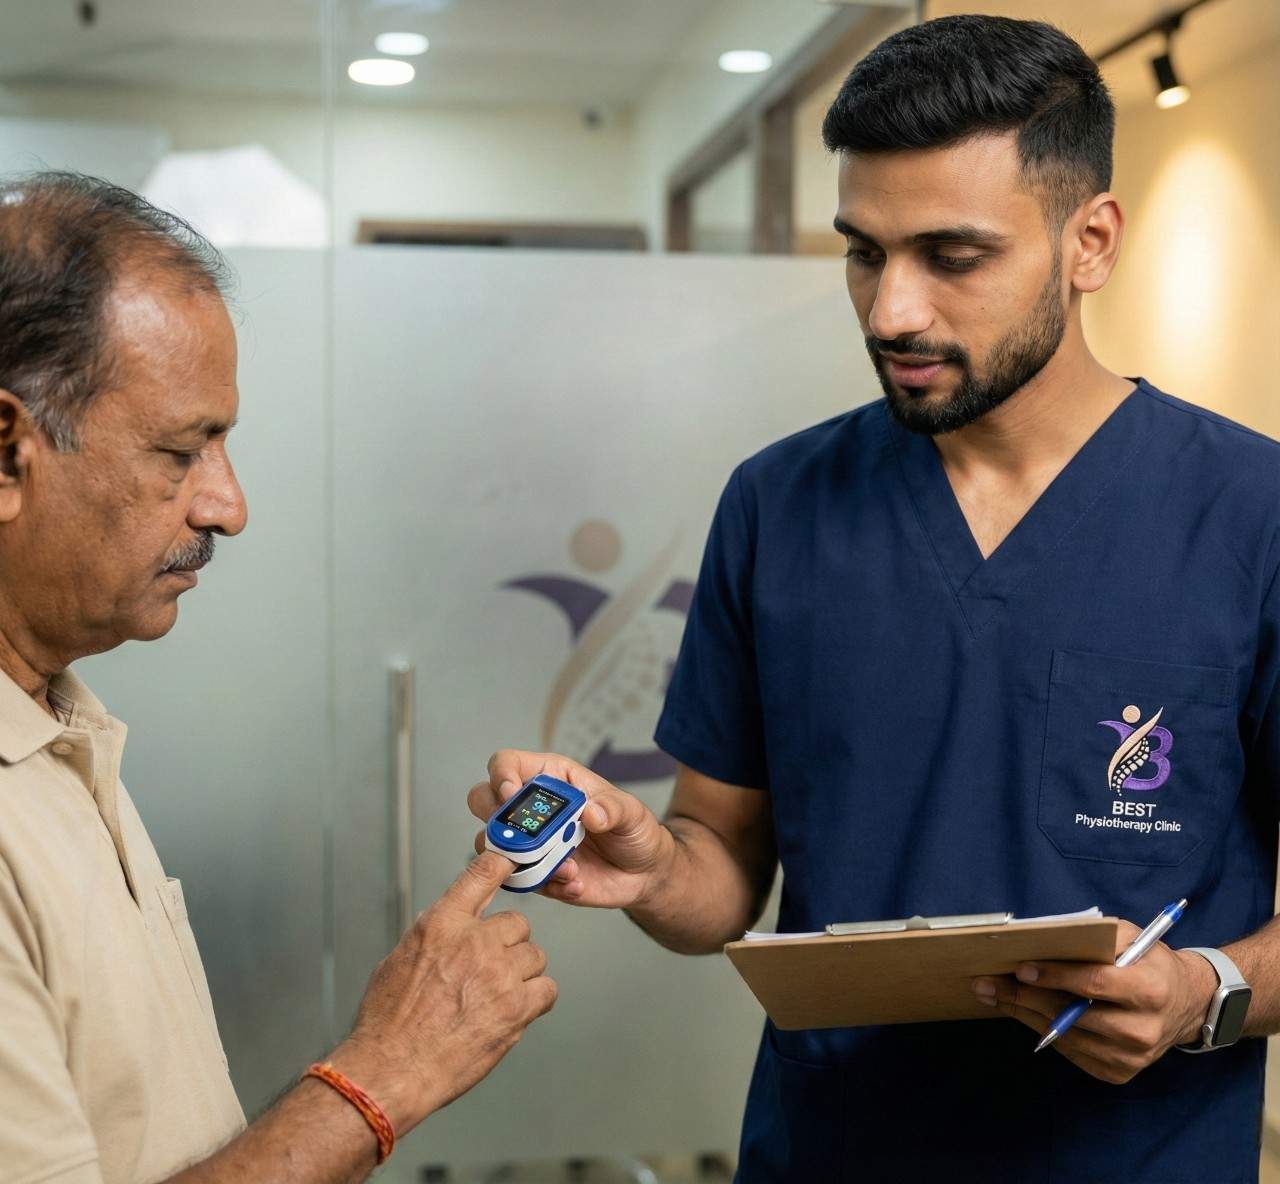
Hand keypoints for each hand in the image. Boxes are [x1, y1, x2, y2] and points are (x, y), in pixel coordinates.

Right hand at [329, 851, 557, 1133]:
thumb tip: (450, 923)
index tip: (512, 862)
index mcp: (441, 924)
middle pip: (518, 923)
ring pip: (535, 956)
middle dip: (508, 944)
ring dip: (522, 973)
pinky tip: (517, 1009)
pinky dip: (536, 999)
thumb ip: (433, 935)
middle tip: (491, 967)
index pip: (482, 874)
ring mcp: (499, 974)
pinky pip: (546, 990)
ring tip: (499, 994)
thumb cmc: (387, 1023)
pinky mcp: (516, 1008)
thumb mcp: (398, 960)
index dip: (502, 863)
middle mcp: (474, 942)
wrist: (391, 1070)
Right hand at [467, 750, 672, 909]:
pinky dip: (547, 884)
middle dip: (495, 818)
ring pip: (490, 845)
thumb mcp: (631, 812)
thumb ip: (612, 808)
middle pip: (482, 800)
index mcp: (550, 779)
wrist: (644, 873)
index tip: (511, 793)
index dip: (500, 775)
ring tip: (567, 867)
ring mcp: (528, 842)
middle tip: (524, 836)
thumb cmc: (633, 830)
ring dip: (521, 859)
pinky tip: (576, 884)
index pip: (507, 764)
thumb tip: (591, 813)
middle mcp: (531, 809)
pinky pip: (520, 881)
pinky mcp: (533, 874)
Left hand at [970, 920, 1217, 1083]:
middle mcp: (1143, 1029)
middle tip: (986, 982)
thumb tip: (1042, 936)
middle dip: (1024, 996)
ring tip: (995, 995)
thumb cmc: (1149, 962)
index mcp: (1149, 989)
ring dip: (1025, 1014)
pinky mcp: (1119, 1073)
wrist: (1186, 1004)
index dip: (1054, 976)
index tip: (1020, 968)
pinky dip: (1043, 1030)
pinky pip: (1071, 1052)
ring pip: (1065, 1036)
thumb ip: (1094, 936)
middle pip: (1072, 1014)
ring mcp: (1131, 1057)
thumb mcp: (1131, 937)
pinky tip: (1022, 1012)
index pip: (1093, 984)